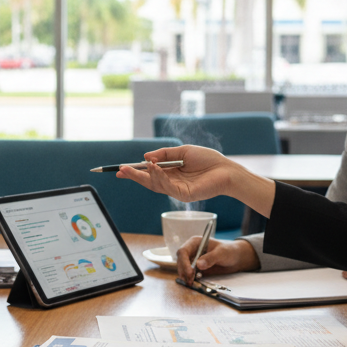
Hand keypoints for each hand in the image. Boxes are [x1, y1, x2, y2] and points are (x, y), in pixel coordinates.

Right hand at [117, 145, 233, 203]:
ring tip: (136, 166)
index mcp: (171, 172)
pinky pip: (167, 187)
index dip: (136, 171)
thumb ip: (164, 153)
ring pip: (156, 185)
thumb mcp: (182, 151)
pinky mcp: (184, 195)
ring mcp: (177, 190)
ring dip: (145, 175)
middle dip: (134, 176)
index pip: (150, 173)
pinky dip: (159, 177)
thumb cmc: (208, 159)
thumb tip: (146, 157)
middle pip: (149, 181)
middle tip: (120, 171)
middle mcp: (172, 183)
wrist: (226, 169)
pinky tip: (154, 167)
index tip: (121, 169)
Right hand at [177, 237, 258, 284]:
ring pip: (183, 268)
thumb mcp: (222, 253)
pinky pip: (189, 274)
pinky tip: (193, 283)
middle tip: (190, 280)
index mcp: (195, 243)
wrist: (235, 258)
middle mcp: (192, 251)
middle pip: (181, 261)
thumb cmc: (229, 251)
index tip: (190, 272)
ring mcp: (193, 260)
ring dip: (185, 276)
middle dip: (184, 271)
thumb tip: (198, 265)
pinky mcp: (196, 269)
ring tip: (190, 283)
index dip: (184, 262)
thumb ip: (211, 258)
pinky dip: (189, 279)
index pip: (183, 251)